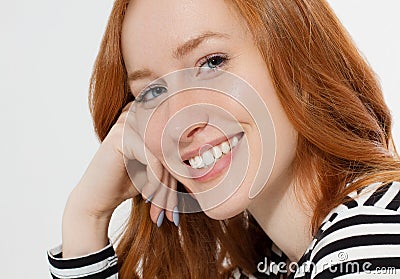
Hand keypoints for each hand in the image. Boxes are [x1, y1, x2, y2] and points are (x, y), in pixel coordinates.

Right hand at [62, 101, 177, 257]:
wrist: (97, 198)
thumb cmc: (130, 182)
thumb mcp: (160, 170)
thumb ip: (178, 160)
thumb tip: (210, 162)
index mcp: (151, 117)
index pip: (180, 142)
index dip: (184, 173)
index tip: (180, 203)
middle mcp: (141, 114)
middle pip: (173, 150)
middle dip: (175, 185)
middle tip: (172, 212)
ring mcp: (130, 122)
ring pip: (165, 156)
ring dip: (166, 187)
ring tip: (163, 210)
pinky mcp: (122, 135)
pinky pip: (153, 160)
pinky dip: (155, 182)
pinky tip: (147, 197)